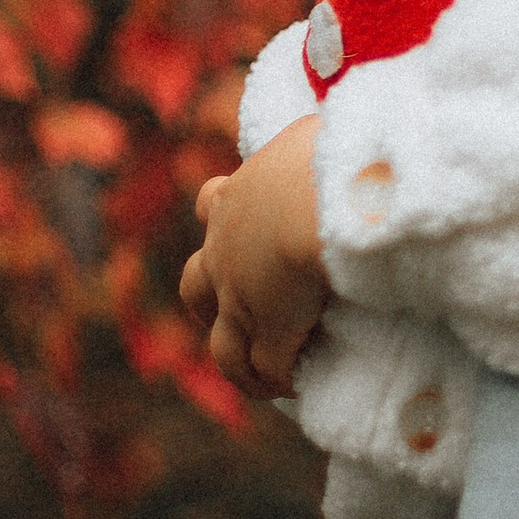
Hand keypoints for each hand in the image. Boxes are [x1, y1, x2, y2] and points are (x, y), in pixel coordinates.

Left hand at [181, 114, 326, 398]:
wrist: (318, 201)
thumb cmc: (322, 155)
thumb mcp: (308, 134)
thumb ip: (306, 141)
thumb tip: (322, 131)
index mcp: (234, 198)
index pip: (214, 205)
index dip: (224, 217)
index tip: (251, 231)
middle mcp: (225, 253)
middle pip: (195, 286)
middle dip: (212, 299)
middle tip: (243, 309)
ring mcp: (242, 299)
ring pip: (222, 345)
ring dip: (240, 359)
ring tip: (265, 374)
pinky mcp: (270, 334)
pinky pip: (267, 371)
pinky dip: (279, 380)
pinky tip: (299, 386)